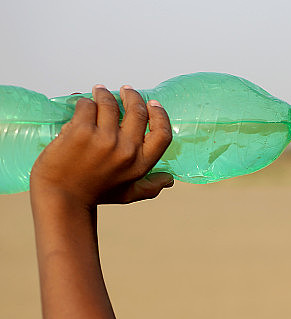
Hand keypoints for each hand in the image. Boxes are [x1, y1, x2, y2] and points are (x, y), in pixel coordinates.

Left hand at [30, 85, 173, 206]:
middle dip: (131, 96)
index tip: (152, 104)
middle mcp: (126, 150)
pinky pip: (86, 105)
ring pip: (109, 103)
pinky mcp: (81, 131)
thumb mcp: (127, 193)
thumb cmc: (93, 194)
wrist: (61, 196)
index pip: (162, 134)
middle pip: (137, 111)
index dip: (159, 115)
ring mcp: (104, 139)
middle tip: (125, 90)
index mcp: (140, 164)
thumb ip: (149, 187)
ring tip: (99, 92)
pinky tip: (82, 104)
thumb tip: (169, 180)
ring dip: (104, 94)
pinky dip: (83, 102)